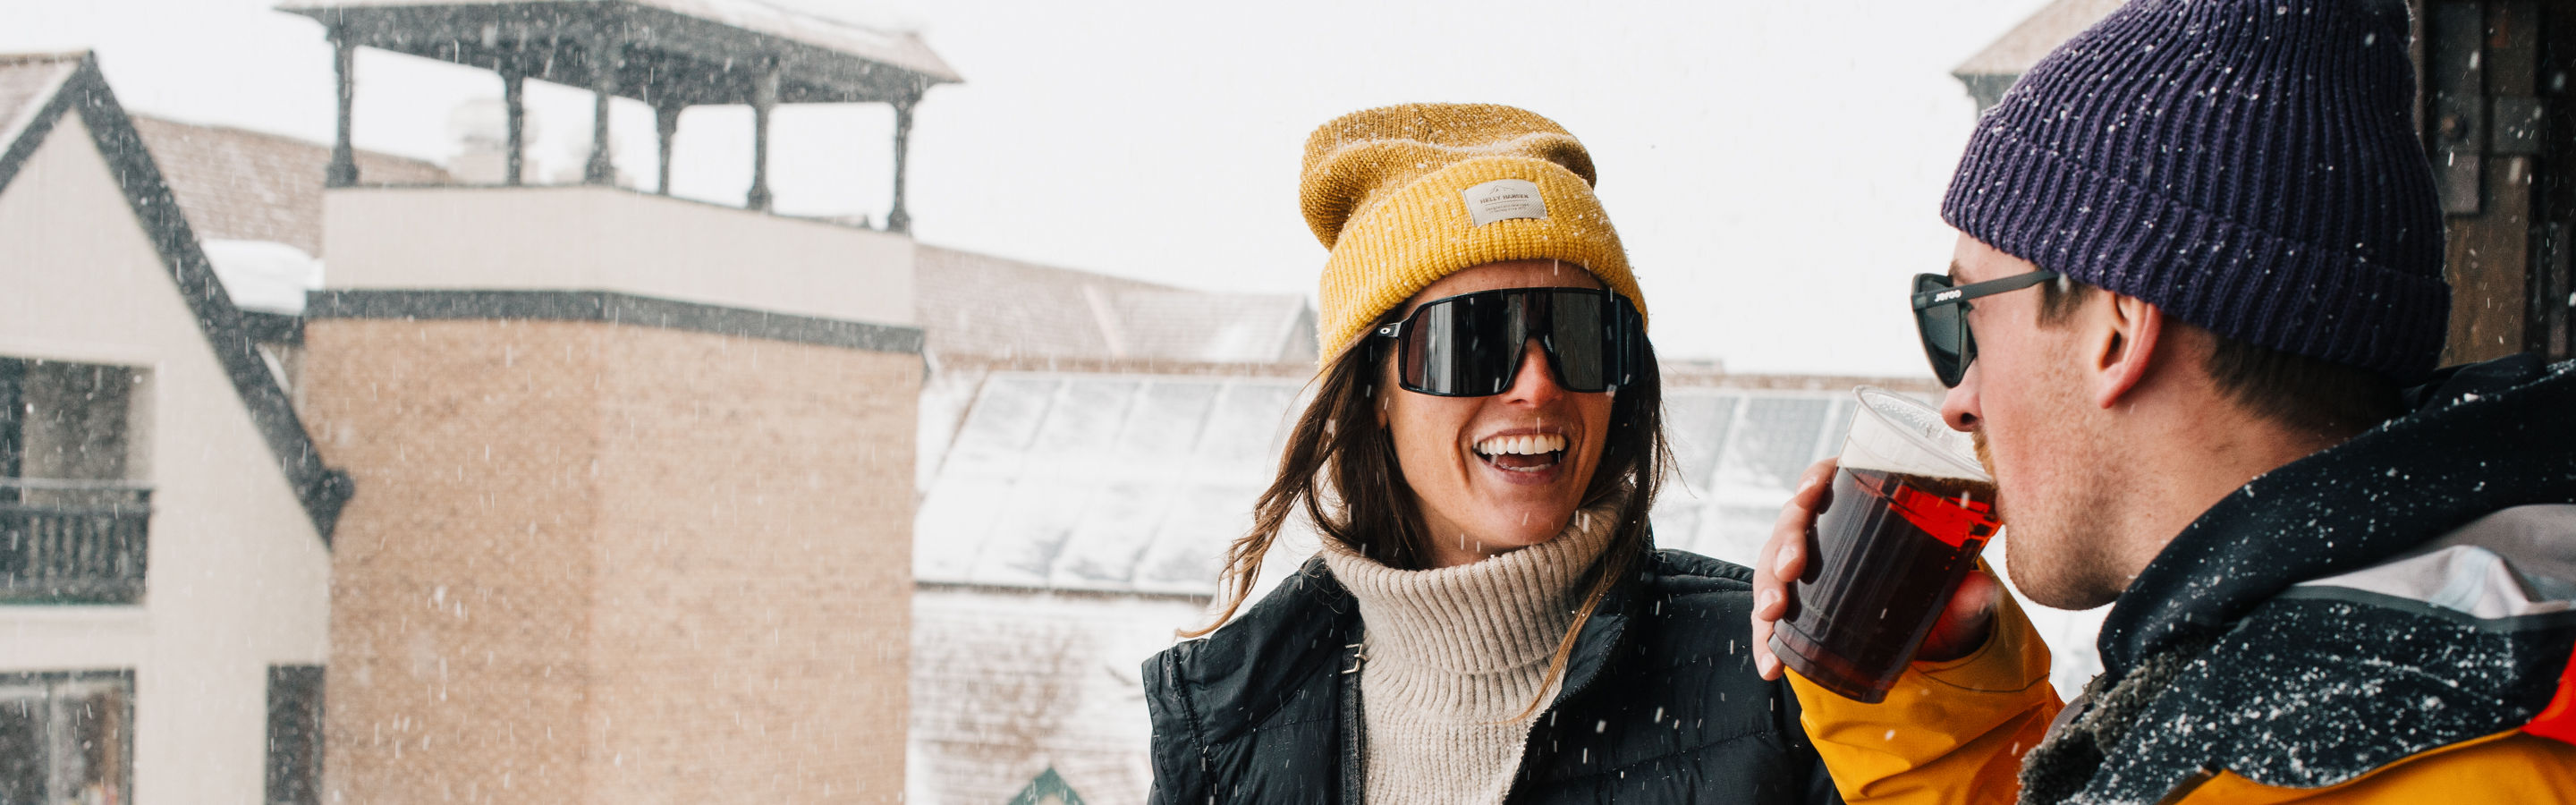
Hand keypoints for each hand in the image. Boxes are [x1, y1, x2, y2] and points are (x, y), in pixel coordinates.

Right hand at [1751, 459, 2002, 680]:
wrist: (1922, 638)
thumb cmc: (1933, 595)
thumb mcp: (1950, 595)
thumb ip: (1966, 595)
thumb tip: (1980, 589)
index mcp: (1859, 508)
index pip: (1828, 478)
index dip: (1812, 480)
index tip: (1807, 495)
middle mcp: (1824, 531)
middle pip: (1791, 523)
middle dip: (1783, 546)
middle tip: (1789, 570)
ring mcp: (1804, 567)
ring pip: (1770, 566)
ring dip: (1766, 590)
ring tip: (1772, 616)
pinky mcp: (1794, 603)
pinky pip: (1770, 616)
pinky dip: (1766, 641)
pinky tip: (1770, 664)